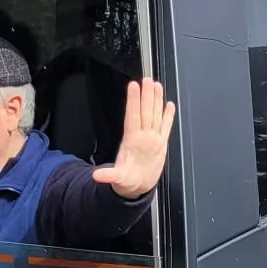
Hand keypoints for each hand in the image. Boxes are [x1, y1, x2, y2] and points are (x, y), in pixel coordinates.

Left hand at [93, 78, 176, 198]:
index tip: (134, 86)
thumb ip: (108, 176)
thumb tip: (97, 176)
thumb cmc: (126, 181)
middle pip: (145, 112)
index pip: (133, 116)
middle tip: (148, 80)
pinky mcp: (160, 145)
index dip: (133, 102)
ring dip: (156, 100)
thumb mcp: (117, 179)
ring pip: (155, 116)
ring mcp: (151, 139)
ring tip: (156, 85)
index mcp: (132, 141)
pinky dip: (168, 117)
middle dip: (146, 95)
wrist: (136, 188)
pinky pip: (165, 128)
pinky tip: (169, 105)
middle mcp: (142, 137)